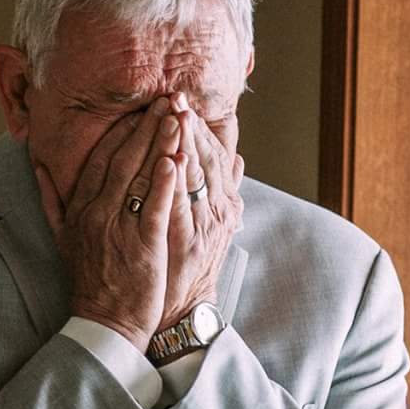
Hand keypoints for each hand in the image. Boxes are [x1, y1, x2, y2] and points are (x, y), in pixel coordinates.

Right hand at [34, 103, 179, 350]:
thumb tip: (39, 167)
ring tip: (178, 117)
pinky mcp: (143, 246)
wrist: (104, 320)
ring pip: (140, 177)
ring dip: (160, 144)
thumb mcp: (63, 237)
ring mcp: (119, 228)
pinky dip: (165, 181)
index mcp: (80, 207)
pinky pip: (154, 207)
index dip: (121, 130)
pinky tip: (175, 158)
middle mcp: (97, 212)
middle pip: (122, 159)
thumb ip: (52, 199)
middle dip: (146, 126)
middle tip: (166, 99)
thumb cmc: (91, 278)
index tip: (140, 108)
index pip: (100, 158)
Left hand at [158, 105, 244, 332]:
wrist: (182, 312)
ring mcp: (201, 226)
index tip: (183, 101)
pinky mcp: (184, 242)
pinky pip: (179, 206)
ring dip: (185, 144)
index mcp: (221, 203)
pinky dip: (175, 182)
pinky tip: (170, 160)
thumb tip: (238, 159)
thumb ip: (225, 191)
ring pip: (193, 176)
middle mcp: (216, 211)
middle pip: (203, 159)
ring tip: (175, 115)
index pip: (209, 156)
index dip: (197, 127)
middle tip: (176, 96)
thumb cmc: (189, 267)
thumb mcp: (213, 226)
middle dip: (189, 126)